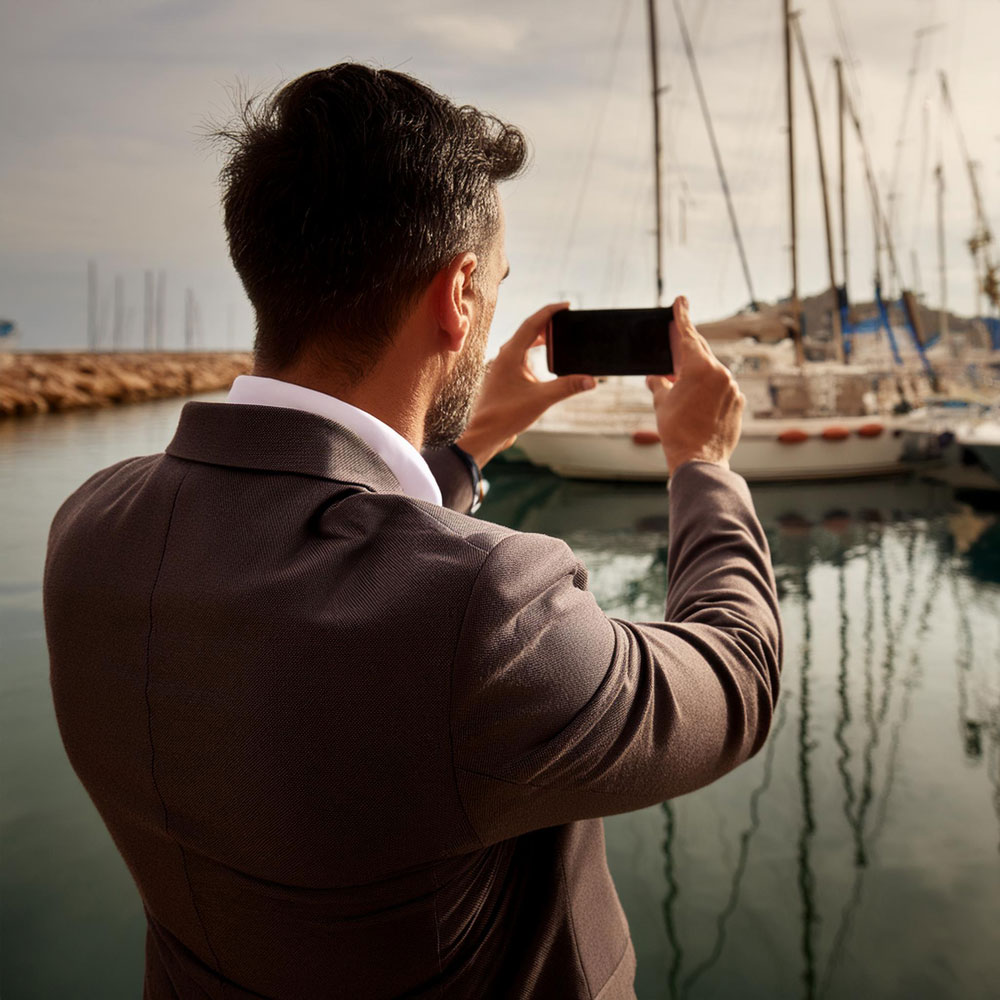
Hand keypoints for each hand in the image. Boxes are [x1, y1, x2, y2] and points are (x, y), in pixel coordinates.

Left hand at [457, 302, 595, 466]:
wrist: (484, 433)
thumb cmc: (506, 415)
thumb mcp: (542, 399)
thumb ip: (568, 387)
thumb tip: (592, 380)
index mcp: (510, 354)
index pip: (532, 323)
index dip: (550, 312)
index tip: (566, 305)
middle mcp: (504, 356)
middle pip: (527, 331)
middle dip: (547, 324)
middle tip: (565, 321)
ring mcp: (502, 367)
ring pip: (522, 344)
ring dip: (540, 338)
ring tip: (557, 338)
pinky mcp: (503, 378)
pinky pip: (520, 356)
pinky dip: (533, 352)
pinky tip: (543, 363)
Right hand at [646, 296, 744, 471]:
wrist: (699, 461)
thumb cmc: (677, 431)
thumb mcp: (661, 403)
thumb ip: (659, 384)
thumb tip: (655, 378)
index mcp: (700, 368)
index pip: (688, 335)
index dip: (682, 316)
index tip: (681, 300)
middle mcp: (721, 373)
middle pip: (701, 351)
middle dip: (687, 343)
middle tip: (677, 332)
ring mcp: (733, 389)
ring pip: (712, 371)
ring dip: (697, 371)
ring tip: (680, 380)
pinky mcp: (738, 403)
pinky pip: (722, 389)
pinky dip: (708, 389)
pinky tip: (697, 400)